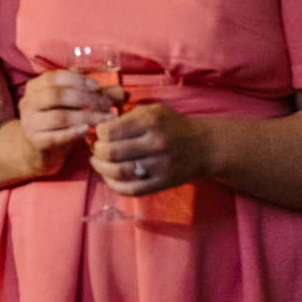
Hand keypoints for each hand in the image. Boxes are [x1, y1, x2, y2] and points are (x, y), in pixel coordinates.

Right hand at [14, 69, 119, 175]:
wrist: (36, 150)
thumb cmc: (56, 122)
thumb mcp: (66, 105)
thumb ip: (86, 96)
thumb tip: (120, 93)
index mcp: (34, 88)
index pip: (54, 77)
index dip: (77, 80)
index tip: (97, 87)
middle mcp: (28, 102)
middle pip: (56, 95)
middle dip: (86, 99)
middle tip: (107, 105)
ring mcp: (30, 123)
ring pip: (59, 116)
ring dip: (86, 117)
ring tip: (105, 119)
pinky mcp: (35, 141)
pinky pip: (56, 136)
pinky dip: (74, 132)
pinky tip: (88, 130)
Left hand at [91, 101, 208, 195]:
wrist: (205, 146)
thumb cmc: (172, 126)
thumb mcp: (152, 111)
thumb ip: (126, 117)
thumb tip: (97, 127)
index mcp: (149, 121)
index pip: (109, 131)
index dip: (98, 133)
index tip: (99, 133)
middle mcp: (155, 143)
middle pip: (111, 152)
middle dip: (97, 151)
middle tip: (97, 149)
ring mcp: (160, 165)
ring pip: (119, 172)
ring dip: (102, 169)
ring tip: (97, 163)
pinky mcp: (163, 182)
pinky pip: (132, 190)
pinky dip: (114, 186)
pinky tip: (108, 178)